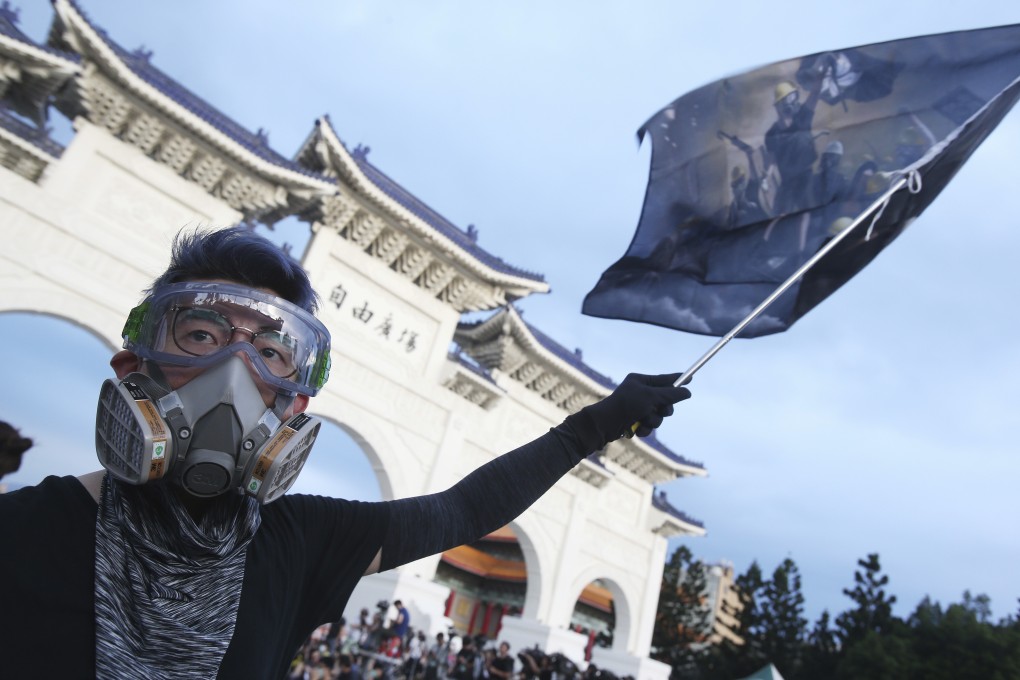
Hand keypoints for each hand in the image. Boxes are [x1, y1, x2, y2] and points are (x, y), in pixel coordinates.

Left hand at [574, 373, 690, 450]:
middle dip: (664, 409)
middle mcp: (639, 393)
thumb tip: (687, 392)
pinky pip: (650, 426)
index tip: (690, 378)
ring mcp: (637, 408)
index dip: (678, 380)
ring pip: (659, 416)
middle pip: (665, 401)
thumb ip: (670, 394)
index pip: (664, 379)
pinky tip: (636, 429)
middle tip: (661, 410)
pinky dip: (646, 429)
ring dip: (653, 421)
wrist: (605, 424)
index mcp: (640, 381)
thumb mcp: (651, 397)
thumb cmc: (625, 405)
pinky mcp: (635, 421)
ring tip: (642, 420)